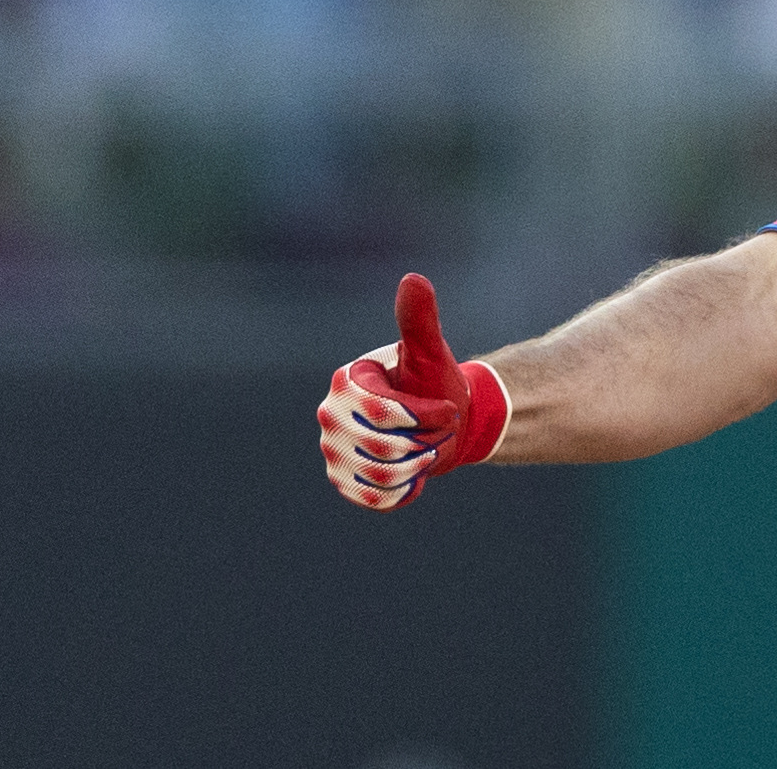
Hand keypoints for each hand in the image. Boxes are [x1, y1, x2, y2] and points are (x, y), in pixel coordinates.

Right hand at [317, 273, 507, 510]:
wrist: (447, 421)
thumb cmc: (436, 382)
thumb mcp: (430, 351)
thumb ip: (418, 319)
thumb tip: (413, 279)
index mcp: (347, 383)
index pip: (385, 414)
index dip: (424, 416)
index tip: (445, 409)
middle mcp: (330, 417)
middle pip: (384, 448)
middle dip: (424, 441)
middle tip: (438, 430)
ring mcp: (334, 452)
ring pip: (381, 476)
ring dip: (418, 466)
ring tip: (426, 449)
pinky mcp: (344, 482)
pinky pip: (374, 498)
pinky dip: (403, 490)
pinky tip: (413, 472)